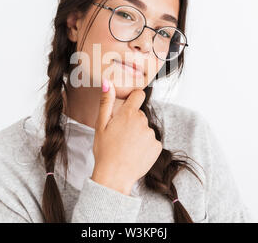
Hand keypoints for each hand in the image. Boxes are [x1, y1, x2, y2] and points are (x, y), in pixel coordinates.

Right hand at [91, 78, 162, 194]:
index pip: (139, 95)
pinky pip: (151, 141)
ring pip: (145, 128)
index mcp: (128, 114)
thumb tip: (108, 82)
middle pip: (140, 114)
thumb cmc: (105, 151)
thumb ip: (106, 102)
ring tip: (126, 147)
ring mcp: (151, 134)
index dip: (133, 99)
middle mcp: (143, 122)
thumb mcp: (100, 125)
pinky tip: (134, 153)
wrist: (114, 176)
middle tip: (120, 135)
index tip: (128, 106)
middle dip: (131, 121)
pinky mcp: (157, 146)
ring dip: (138, 134)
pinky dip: (145, 145)